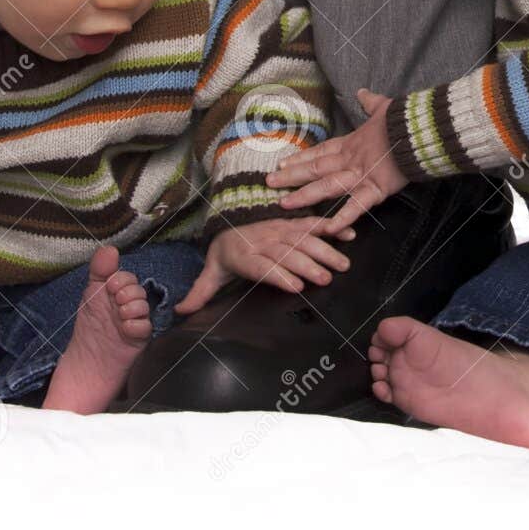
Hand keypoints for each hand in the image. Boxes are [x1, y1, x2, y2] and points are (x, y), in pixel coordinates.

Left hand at [173, 215, 355, 315]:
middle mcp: (264, 240)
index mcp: (244, 255)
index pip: (261, 266)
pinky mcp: (292, 222)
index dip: (278, 274)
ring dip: (324, 249)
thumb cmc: (225, 252)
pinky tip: (348, 234)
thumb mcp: (211, 271)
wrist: (230, 218)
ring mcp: (280, 229)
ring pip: (303, 238)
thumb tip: (180, 312)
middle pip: (287, 252)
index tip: (296, 286)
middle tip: (326, 279)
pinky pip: (312, 223)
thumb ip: (200, 292)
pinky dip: (331, 227)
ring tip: (342, 264)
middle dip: (306, 264)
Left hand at [264, 87, 406, 232]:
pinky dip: (343, 217)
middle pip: (315, 169)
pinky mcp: (377, 188)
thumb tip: (363, 92)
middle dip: (291, 176)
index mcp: (352, 143)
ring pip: (327, 186)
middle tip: (269, 183)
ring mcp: (361, 174)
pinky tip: (328, 228)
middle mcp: (351, 159)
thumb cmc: (403, 118)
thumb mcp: (383, 106)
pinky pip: (357, 206)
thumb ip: (370, 102)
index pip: (321, 152)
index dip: (301, 158)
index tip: (282, 164)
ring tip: (284, 204)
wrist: (420, 128)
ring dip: (304, 196)